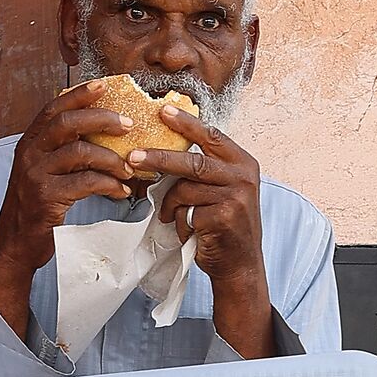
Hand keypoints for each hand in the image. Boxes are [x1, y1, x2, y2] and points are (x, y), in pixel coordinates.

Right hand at [0, 83, 135, 340]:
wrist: (16, 243)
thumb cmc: (37, 206)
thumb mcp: (46, 171)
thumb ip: (63, 151)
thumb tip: (104, 133)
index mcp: (29, 142)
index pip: (54, 108)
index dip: (78, 94)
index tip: (104, 85)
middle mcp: (28, 153)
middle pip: (67, 123)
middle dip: (101, 119)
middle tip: (129, 125)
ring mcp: (35, 175)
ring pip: (80, 153)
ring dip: (112, 159)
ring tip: (130, 168)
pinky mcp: (46, 198)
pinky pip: (86, 183)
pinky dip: (109, 185)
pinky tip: (122, 192)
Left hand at [128, 105, 274, 357]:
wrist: (240, 265)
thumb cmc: (224, 226)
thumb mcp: (222, 190)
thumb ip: (204, 170)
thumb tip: (164, 151)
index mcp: (243, 163)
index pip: (211, 135)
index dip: (186, 123)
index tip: (162, 111)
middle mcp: (243, 176)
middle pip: (193, 161)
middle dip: (159, 158)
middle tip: (133, 158)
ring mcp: (235, 197)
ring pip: (185, 189)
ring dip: (170, 205)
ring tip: (168, 216)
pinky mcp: (223, 217)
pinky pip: (186, 212)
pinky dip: (180, 223)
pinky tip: (188, 232)